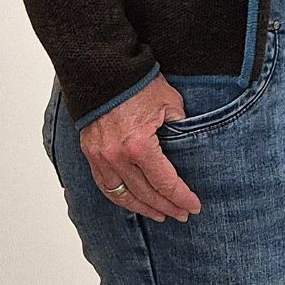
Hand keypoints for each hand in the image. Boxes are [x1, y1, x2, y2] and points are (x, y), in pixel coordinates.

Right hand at [80, 75, 201, 221]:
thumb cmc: (139, 83)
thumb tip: (189, 146)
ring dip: (143, 208)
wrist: (105, 71)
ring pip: (123, 195)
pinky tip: (133, 202)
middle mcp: (117, 157)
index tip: (194, 206)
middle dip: (166, 206)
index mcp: (139, 145)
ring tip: (160, 214)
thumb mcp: (171, 103)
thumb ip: (181, 128)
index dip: (181, 197)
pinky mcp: (90, 154)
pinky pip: (105, 185)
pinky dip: (120, 197)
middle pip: (145, 193)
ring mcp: (101, 158)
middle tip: (182, 214)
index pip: (165, 182)